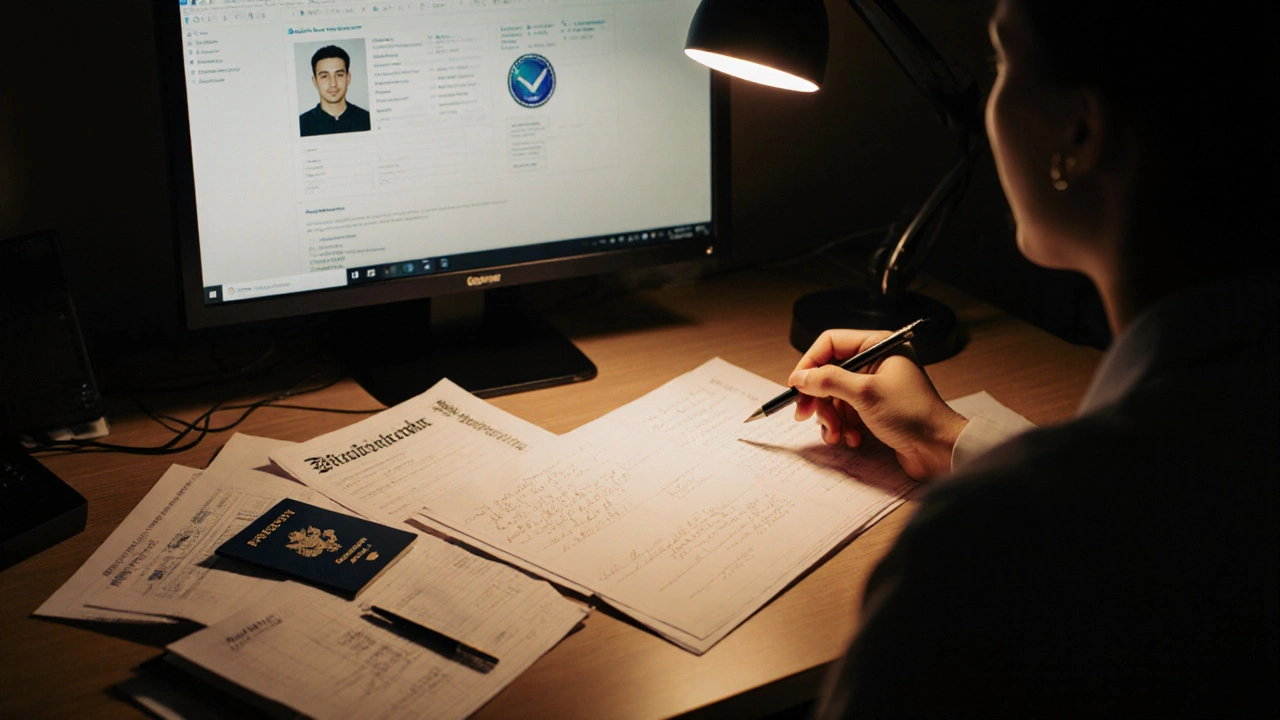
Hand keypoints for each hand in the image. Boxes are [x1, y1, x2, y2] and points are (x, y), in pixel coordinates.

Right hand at [788, 329, 968, 479]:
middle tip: (806, 415)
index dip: (810, 363)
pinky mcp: (874, 408)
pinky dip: (843, 427)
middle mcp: (876, 361)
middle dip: (818, 397)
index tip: (797, 385)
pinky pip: (846, 412)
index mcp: (879, 346)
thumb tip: (801, 377)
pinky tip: (852, 439)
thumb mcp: (865, 394)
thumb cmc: (913, 416)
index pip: (831, 343)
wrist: (938, 449)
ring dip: (830, 417)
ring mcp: (874, 385)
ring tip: (836, 434)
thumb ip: (828, 381)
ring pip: (834, 395)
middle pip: (828, 372)